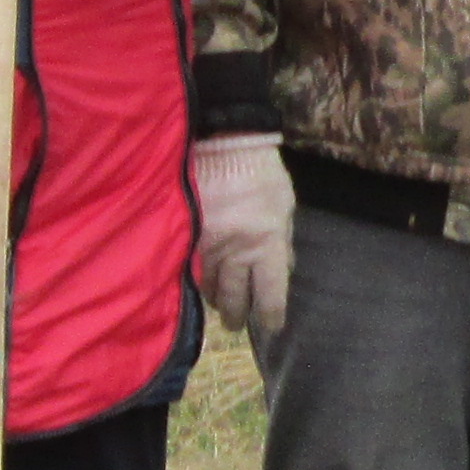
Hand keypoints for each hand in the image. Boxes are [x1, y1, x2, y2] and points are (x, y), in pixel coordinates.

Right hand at [192, 134, 294, 339]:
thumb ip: (283, 240)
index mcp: (267, 244)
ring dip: (215, 300)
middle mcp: (236, 251)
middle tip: (236, 324)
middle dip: (237, 315)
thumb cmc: (260, 173)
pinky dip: (195, 281)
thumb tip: (284, 268)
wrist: (222, 143)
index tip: (272, 326)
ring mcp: (208, 246)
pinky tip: (197, 287)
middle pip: (235, 297)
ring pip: (209, 286)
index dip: (271, 315)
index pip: (270, 292)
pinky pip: (190, 269)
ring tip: (218, 308)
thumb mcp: (284, 206)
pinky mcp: (186, 236)